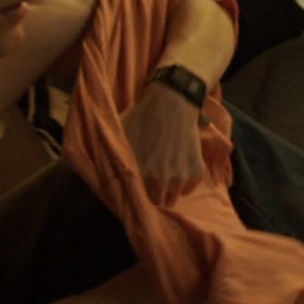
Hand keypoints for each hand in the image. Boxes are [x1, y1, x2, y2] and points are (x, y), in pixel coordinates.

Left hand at [121, 82, 207, 205]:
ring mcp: (181, 175)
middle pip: (160, 201)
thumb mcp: (122, 136)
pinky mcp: (196, 168)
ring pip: (176, 196)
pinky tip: (181, 174)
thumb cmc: (142, 116)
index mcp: (142, 173)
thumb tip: (107, 169)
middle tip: (154, 187)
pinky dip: (187, 183)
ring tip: (168, 182)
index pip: (140, 198)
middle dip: (156, 196)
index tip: (140, 189)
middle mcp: (162, 179)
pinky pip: (191, 186)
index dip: (139, 194)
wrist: (171, 101)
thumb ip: (117, 155)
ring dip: (171, 191)